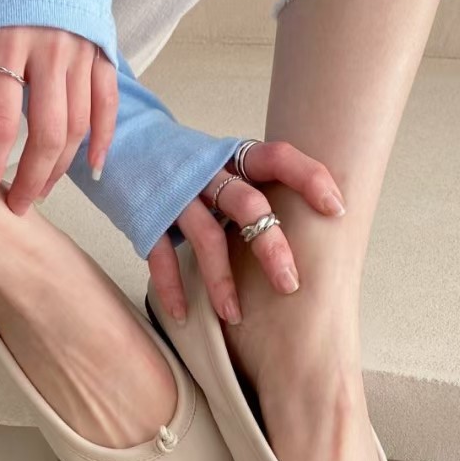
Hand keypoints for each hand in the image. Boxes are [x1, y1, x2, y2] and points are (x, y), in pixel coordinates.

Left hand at [0, 26, 118, 213]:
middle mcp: (50, 52)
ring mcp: (82, 54)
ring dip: (60, 167)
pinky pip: (107, 106)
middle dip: (31, 179)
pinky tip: (90, 169)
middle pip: (46, 134)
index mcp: (7, 43)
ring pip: (78, 126)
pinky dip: (102, 140)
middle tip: (17, 205)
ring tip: (40, 190)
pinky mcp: (104, 53)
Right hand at [147, 140, 345, 323]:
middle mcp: (208, 173)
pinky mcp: (147, 216)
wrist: (122, 145)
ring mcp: (176, 195)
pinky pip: (161, 256)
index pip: (278, 157)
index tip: (336, 209)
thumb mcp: (224, 165)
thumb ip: (257, 187)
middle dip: (271, 247)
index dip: (309, 178)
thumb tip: (311, 226)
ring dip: (222, 280)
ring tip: (235, 315)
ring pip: (207, 237)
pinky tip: (184, 315)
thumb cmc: (186, 166)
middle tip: (290, 285)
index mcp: (233, 157)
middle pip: (248, 205)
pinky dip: (172, 288)